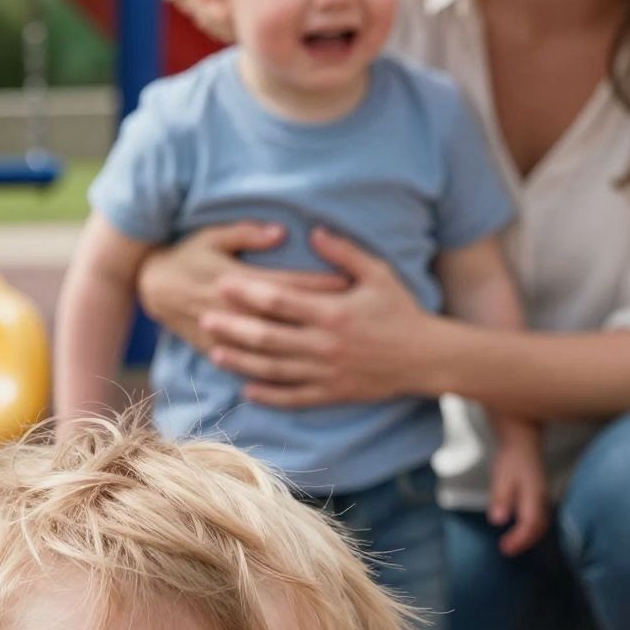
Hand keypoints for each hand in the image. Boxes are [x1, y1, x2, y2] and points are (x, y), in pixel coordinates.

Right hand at [137, 222, 346, 354]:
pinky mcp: (219, 351)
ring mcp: (228, 336)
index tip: (350, 284)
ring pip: (273, 348)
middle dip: (323, 318)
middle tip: (358, 319)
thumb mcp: (212, 236)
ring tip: (340, 348)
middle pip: (288, 318)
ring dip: (306, 347)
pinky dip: (278, 372)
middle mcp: (236, 312)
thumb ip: (246, 234)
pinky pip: (251, 367)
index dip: (320, 284)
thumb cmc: (188, 256)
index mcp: (239, 280)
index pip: (289, 285)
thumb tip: (280, 233)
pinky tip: (304, 375)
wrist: (153, 288)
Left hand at [203, 226, 438, 407]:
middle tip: (202, 318)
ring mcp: (327, 373)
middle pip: (267, 336)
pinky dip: (268, 395)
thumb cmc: (403, 311)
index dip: (247, 292)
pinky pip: (293, 398)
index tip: (222, 283)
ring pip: (273, 369)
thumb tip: (313, 231)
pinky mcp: (333, 394)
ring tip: (214, 352)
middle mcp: (325, 345)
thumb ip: (343, 253)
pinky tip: (246, 390)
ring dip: (241, 361)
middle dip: (232, 327)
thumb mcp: (378, 274)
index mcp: (333, 313)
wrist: (427, 358)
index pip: (279, 301)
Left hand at [488, 432, 547, 555]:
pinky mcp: (539, 495)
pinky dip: (531, 528)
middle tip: (507, 550)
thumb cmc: (511, 457)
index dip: (519, 539)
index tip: (504, 548)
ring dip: (528, 537)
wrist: (522, 438)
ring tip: (512, 544)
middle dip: (524, 542)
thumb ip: (501, 498)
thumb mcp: (502, 476)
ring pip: (541, 523)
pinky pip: (539, 517)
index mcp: (534, 495)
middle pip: (538, 528)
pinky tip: (519, 531)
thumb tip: (498, 520)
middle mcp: (542, 498)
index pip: (530, 524)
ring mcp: (542, 497)